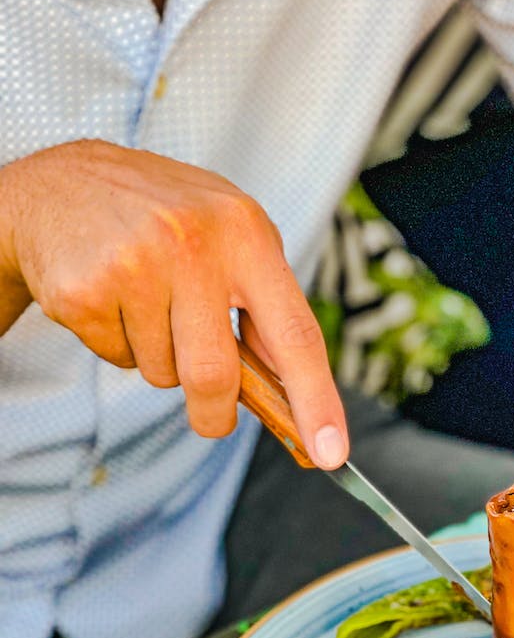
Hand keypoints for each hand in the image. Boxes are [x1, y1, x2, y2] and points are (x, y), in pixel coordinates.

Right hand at [0, 139, 347, 466]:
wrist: (59, 184)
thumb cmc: (165, 220)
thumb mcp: (231, 238)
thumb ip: (267, 307)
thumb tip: (298, 394)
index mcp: (246, 233)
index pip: (296, 333)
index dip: (316, 400)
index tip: (330, 453)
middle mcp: (194, 243)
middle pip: (215, 375)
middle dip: (214, 413)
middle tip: (212, 418)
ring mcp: (135, 263)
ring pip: (162, 373)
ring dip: (160, 361)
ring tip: (145, 305)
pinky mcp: (84, 289)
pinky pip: (118, 358)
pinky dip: (120, 346)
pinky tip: (112, 299)